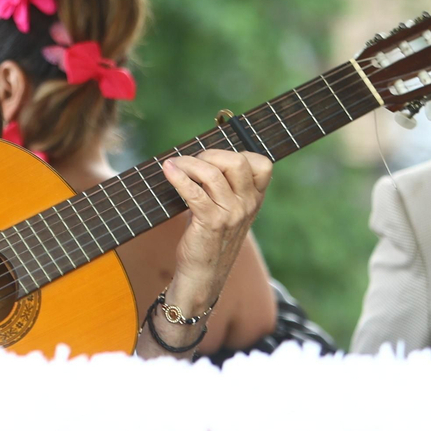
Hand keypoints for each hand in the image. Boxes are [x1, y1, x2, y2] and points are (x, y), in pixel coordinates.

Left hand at [151, 149, 270, 350]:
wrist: (203, 277)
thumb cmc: (208, 240)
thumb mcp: (226, 212)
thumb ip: (223, 187)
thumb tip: (198, 156)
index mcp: (254, 200)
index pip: (262, 164)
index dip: (239, 153)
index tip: (215, 160)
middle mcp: (247, 205)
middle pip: (237, 161)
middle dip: (210, 154)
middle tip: (192, 162)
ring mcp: (232, 214)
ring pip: (212, 173)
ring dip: (188, 163)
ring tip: (174, 165)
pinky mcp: (211, 223)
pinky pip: (194, 192)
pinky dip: (178, 177)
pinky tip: (168, 171)